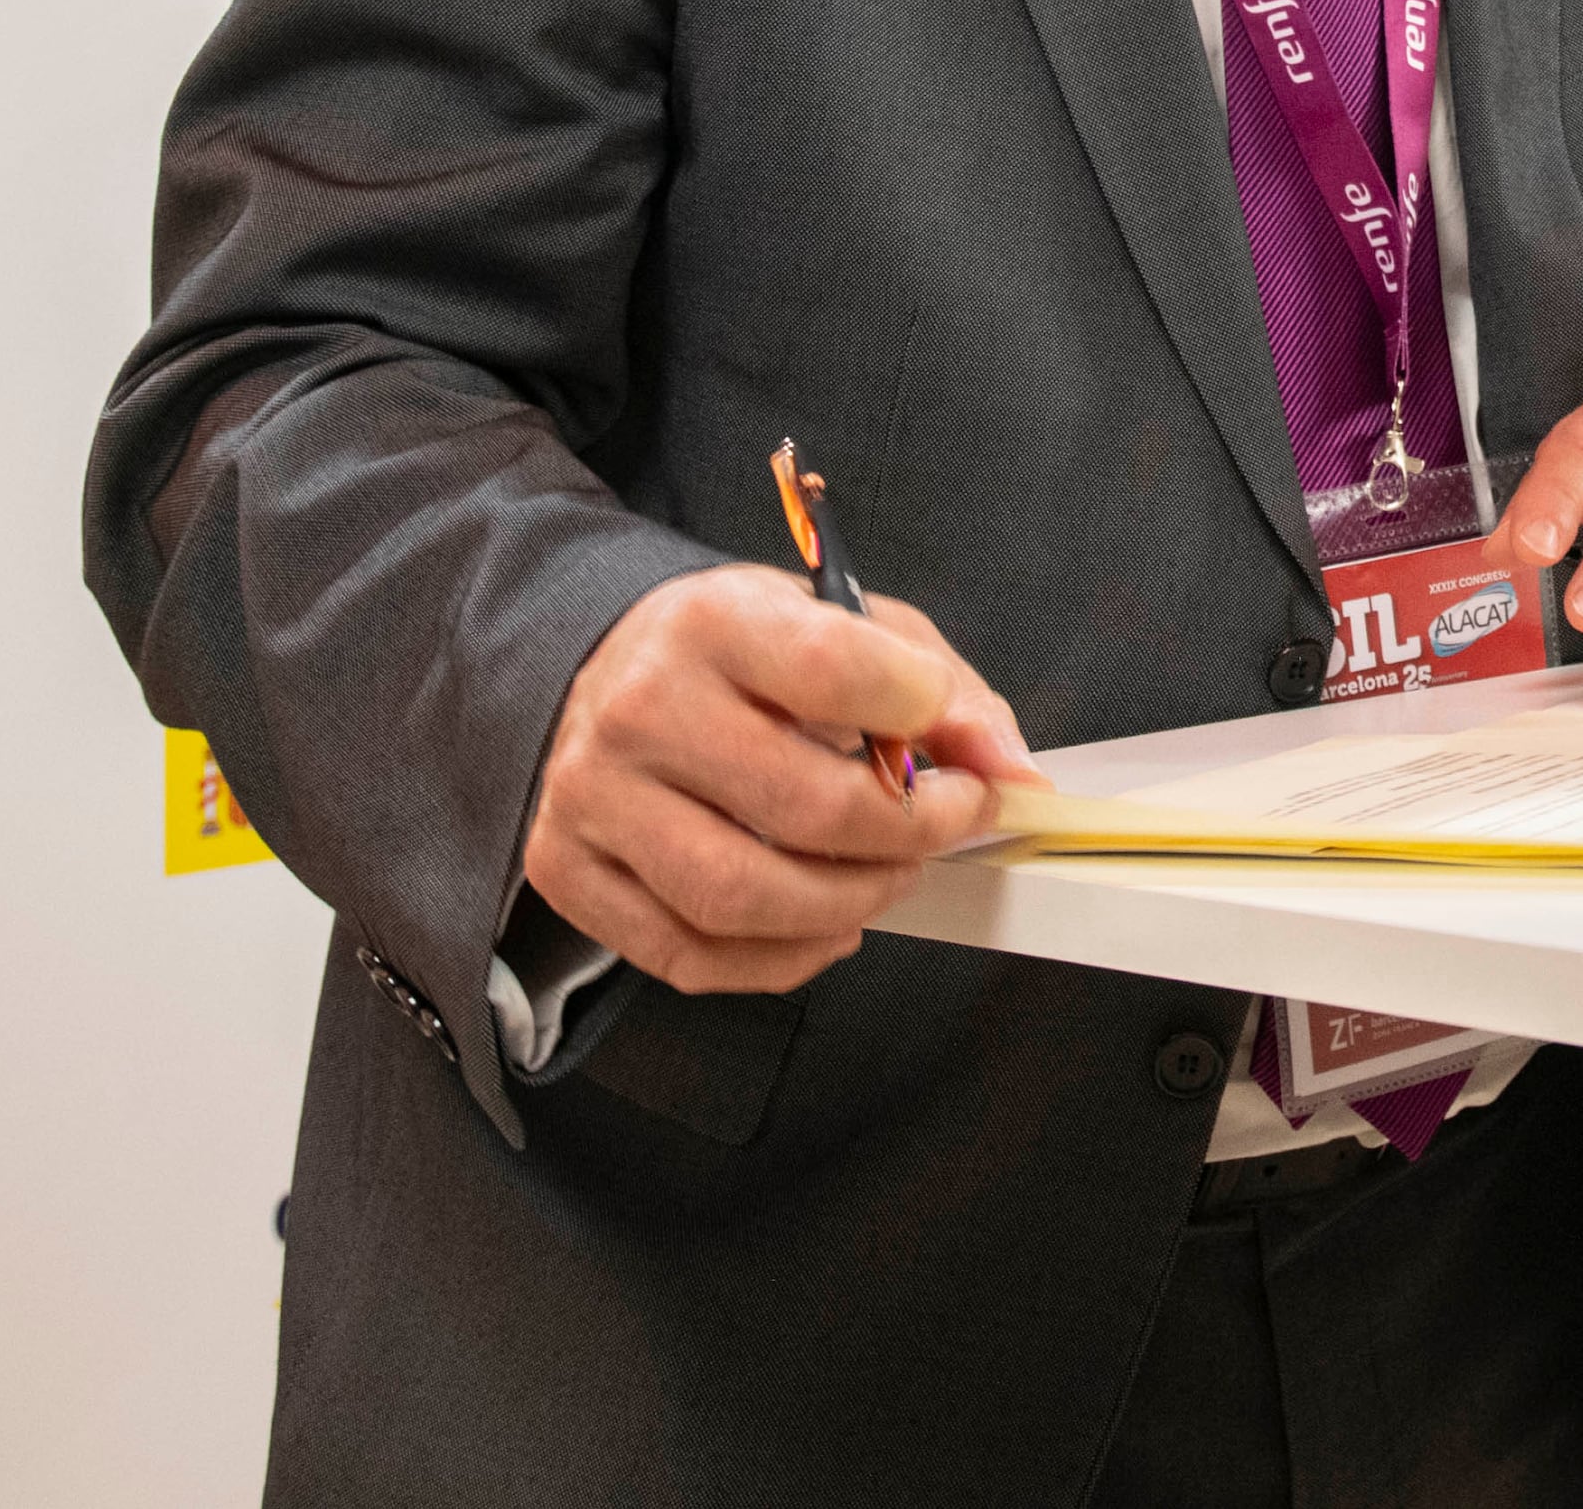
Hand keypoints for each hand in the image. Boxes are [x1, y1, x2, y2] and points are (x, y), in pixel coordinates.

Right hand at [520, 567, 1035, 997]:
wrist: (606, 670)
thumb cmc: (745, 653)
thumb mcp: (851, 628)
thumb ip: (946, 692)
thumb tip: (1013, 774)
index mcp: (715, 621)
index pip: (834, 669)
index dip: (921, 715)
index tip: (958, 749)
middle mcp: (641, 707)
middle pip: (803, 807)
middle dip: (907, 836)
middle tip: (945, 828)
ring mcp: (593, 798)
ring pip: (742, 897)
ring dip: (849, 905)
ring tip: (887, 878)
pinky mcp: (569, 873)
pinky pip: (688, 955)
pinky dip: (781, 960)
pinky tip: (826, 925)